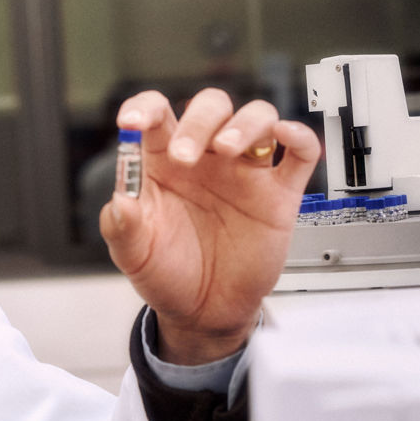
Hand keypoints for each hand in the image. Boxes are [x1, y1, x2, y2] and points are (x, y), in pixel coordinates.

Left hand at [99, 89, 319, 364]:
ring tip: (227, 149)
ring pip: (256, 119)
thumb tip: (120, 203)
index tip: (132, 122)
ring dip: (244, 124)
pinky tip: (286, 135)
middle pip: (210, 108)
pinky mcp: (278, 195)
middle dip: (197, 123)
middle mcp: (207, 158)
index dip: (143, 108)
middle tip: (185, 156)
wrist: (204, 312)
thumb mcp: (133, 254)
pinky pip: (299, 155)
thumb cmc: (167, 273)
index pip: (156, 114)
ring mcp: (245, 173)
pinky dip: (299, 136)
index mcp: (164, 161)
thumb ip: (122, 227)